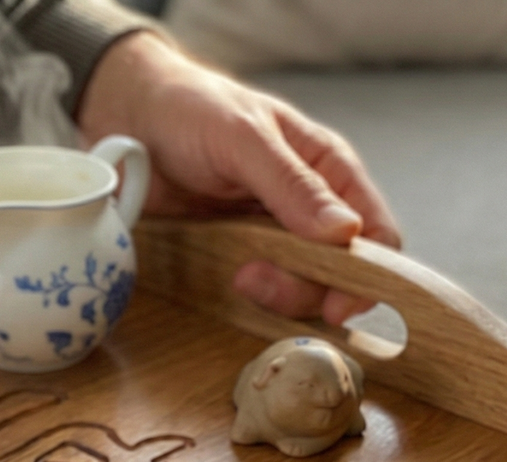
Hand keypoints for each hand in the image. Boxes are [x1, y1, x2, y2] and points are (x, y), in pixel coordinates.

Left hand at [77, 32, 401, 324]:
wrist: (130, 119)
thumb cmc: (193, 110)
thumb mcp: (243, 138)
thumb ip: (291, 184)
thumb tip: (345, 232)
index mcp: (328, 170)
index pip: (376, 232)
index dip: (366, 274)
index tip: (338, 305)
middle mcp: (309, 207)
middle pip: (338, 272)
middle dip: (306, 288)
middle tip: (253, 277)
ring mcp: (271, 234)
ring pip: (300, 287)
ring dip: (274, 294)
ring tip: (236, 274)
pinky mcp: (234, 254)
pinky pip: (258, 290)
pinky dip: (249, 299)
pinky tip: (227, 281)